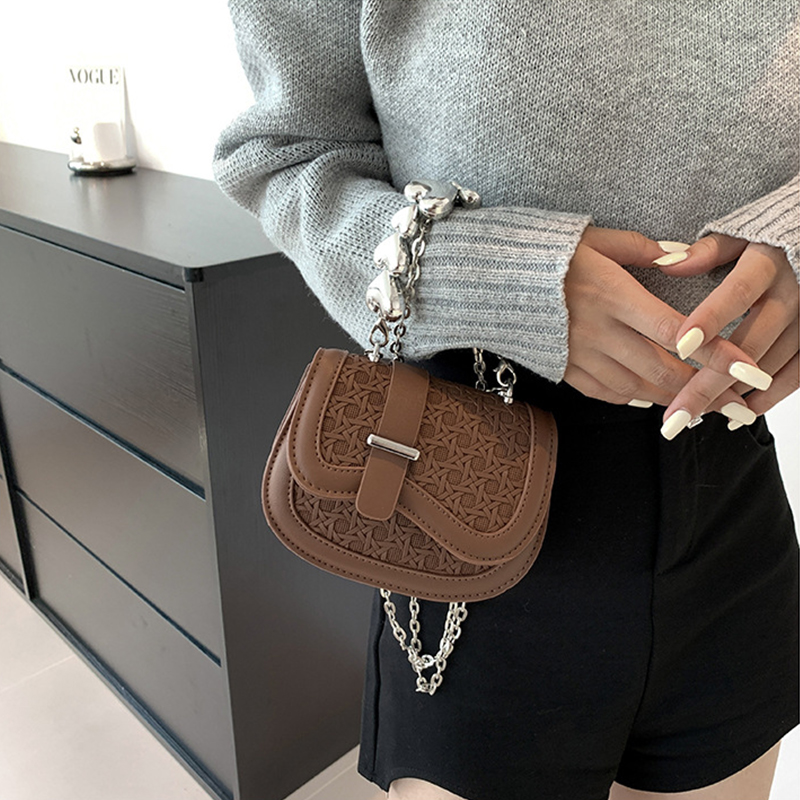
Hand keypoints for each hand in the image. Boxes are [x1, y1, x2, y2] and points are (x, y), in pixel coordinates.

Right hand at [563, 227, 758, 414]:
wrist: (492, 281)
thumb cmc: (546, 256)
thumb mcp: (594, 240)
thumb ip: (640, 249)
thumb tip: (679, 254)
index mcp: (613, 296)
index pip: (676, 332)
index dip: (715, 354)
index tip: (746, 368)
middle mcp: (599, 332)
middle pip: (662, 371)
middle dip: (704, 391)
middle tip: (734, 402)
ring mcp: (580, 356)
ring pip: (637, 389)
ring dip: (672, 398)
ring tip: (700, 404)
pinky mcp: (565, 369)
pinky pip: (606, 392)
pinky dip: (634, 397)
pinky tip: (650, 396)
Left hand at [655, 234, 798, 431]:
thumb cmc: (770, 239)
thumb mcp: (740, 235)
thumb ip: (706, 252)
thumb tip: (665, 264)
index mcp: (769, 263)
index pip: (739, 293)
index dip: (711, 319)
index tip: (680, 346)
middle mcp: (794, 294)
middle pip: (750, 343)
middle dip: (710, 381)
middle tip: (676, 413)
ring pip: (771, 366)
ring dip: (731, 395)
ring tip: (690, 416)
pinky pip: (797, 376)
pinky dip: (767, 399)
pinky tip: (735, 414)